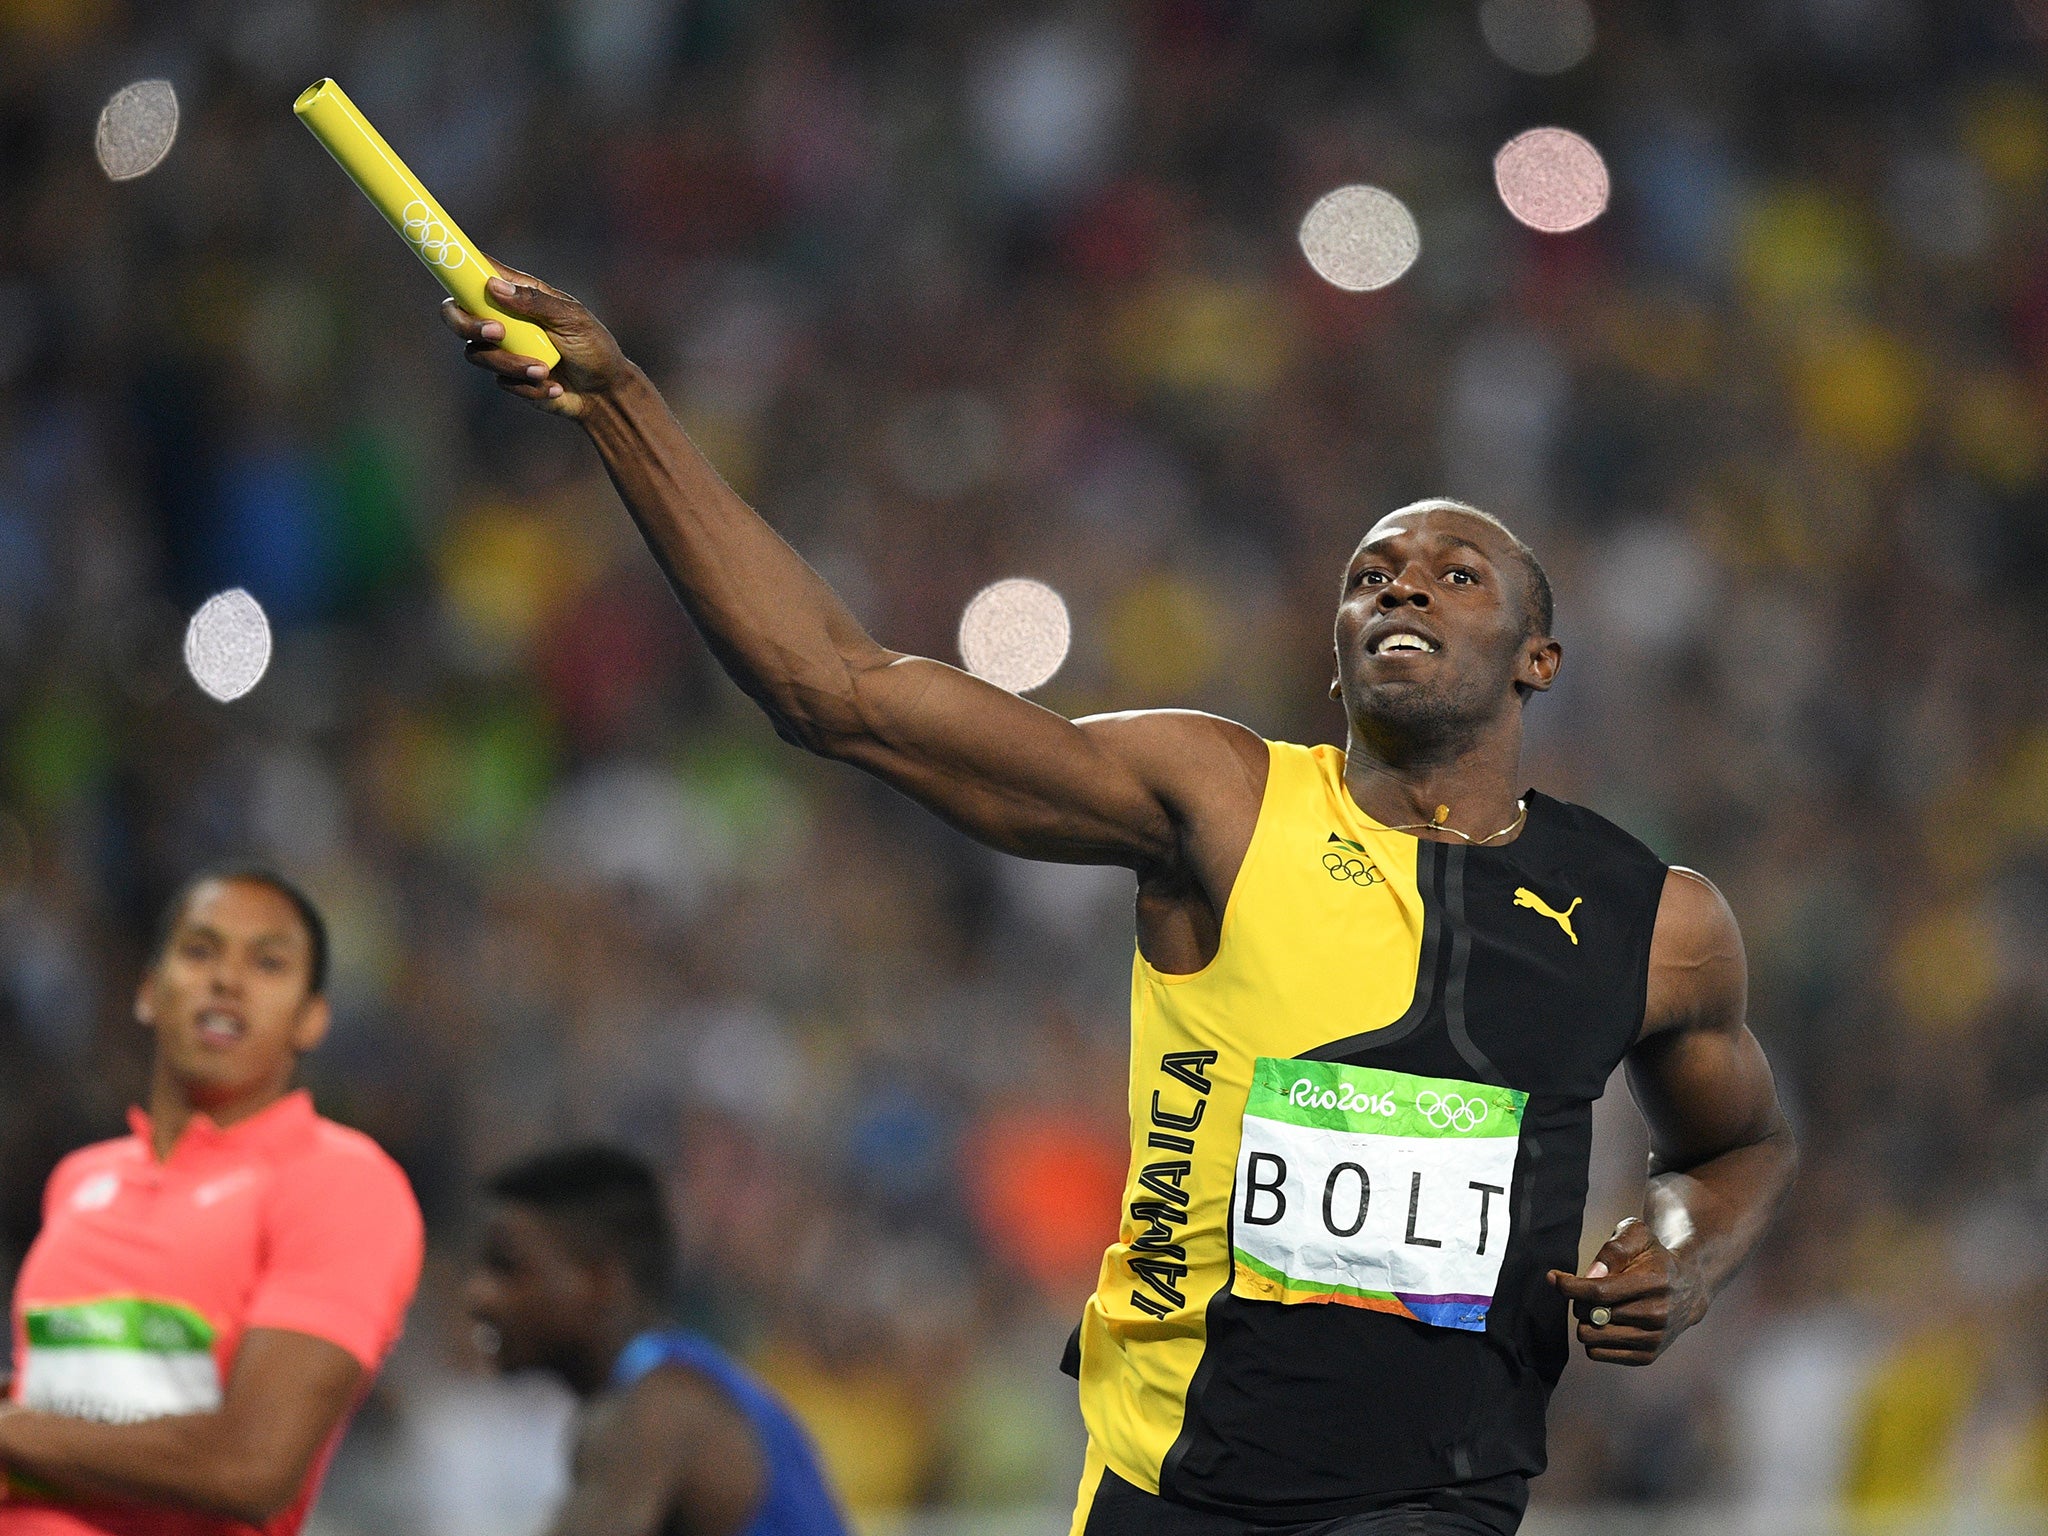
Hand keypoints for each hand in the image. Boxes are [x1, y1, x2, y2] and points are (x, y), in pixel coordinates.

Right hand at [438, 258, 630, 419]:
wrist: (605, 393)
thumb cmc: (593, 347)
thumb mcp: (572, 319)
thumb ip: (535, 302)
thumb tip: (494, 287)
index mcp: (518, 294)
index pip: (475, 274)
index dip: (454, 268)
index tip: (448, 270)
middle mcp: (503, 318)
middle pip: (456, 315)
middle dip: (468, 325)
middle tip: (495, 333)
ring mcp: (503, 349)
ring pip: (477, 354)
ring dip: (512, 364)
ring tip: (545, 369)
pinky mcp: (509, 378)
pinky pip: (502, 381)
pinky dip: (530, 386)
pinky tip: (555, 387)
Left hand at [1546, 1216, 1703, 1365]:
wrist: (1688, 1288)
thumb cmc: (1654, 1258)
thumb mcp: (1637, 1236)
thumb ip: (1613, 1249)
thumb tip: (1590, 1275)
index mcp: (1655, 1282)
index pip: (1599, 1291)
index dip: (1570, 1286)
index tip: (1555, 1278)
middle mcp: (1657, 1314)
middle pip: (1590, 1315)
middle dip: (1579, 1300)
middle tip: (1589, 1290)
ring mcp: (1653, 1339)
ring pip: (1590, 1336)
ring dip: (1585, 1320)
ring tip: (1598, 1307)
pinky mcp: (1647, 1356)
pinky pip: (1597, 1353)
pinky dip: (1593, 1338)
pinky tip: (1605, 1323)